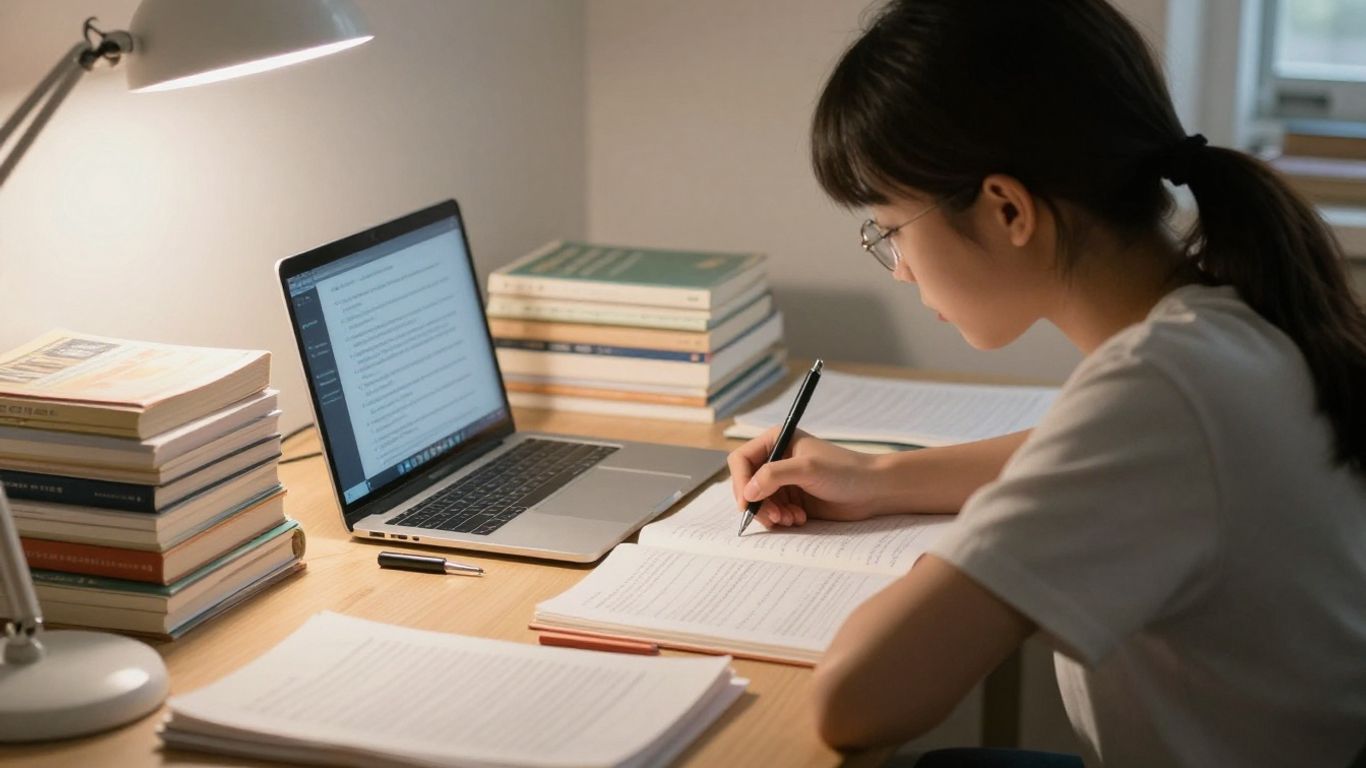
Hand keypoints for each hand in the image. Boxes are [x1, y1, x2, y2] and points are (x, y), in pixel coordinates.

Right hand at [727, 426, 890, 527]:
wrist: (873, 490)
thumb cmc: (845, 471)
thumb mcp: (806, 468)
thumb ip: (773, 476)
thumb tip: (747, 492)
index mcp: (776, 441)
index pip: (741, 460)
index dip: (740, 482)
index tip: (747, 503)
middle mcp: (777, 460)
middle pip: (747, 484)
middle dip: (758, 503)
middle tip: (773, 517)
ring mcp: (784, 481)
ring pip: (759, 502)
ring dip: (771, 514)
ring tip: (791, 519)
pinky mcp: (793, 499)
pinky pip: (773, 513)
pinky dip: (781, 519)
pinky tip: (799, 519)